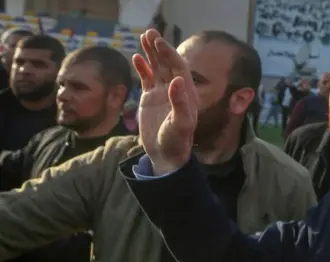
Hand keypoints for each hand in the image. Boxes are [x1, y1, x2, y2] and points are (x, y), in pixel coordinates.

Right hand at [132, 29, 198, 174]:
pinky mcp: (151, 100)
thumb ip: (180, 102)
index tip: (159, 42)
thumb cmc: (176, 142)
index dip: (169, 54)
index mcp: (186, 94)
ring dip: (151, 54)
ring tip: (143, 36)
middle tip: (150, 32)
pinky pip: (147, 79)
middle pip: (167, 64)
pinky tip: (136, 57)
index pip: (178, 68)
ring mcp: (162, 94)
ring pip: (157, 69)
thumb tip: (178, 80)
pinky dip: (142, 68)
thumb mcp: (180, 124)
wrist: (165, 155)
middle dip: (159, 48)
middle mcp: (176, 91)